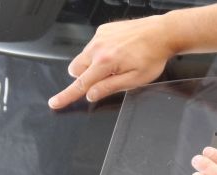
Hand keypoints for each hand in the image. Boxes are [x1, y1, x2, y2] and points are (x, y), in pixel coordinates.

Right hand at [49, 15, 175, 108]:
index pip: (80, 84)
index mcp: (105, 62)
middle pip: (76, 70)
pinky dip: (99, 53)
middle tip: (104, 79)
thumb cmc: (152, 56)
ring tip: (116, 64)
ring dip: (93, 66)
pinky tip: (117, 53)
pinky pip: (92, 46)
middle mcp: (98, 47)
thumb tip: (91, 95)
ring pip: (83, 58)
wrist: (162, 33)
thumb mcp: (134, 80)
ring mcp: (99, 36)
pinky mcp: (103, 30)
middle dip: (85, 78)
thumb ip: (109, 88)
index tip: (55, 102)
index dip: (66, 96)